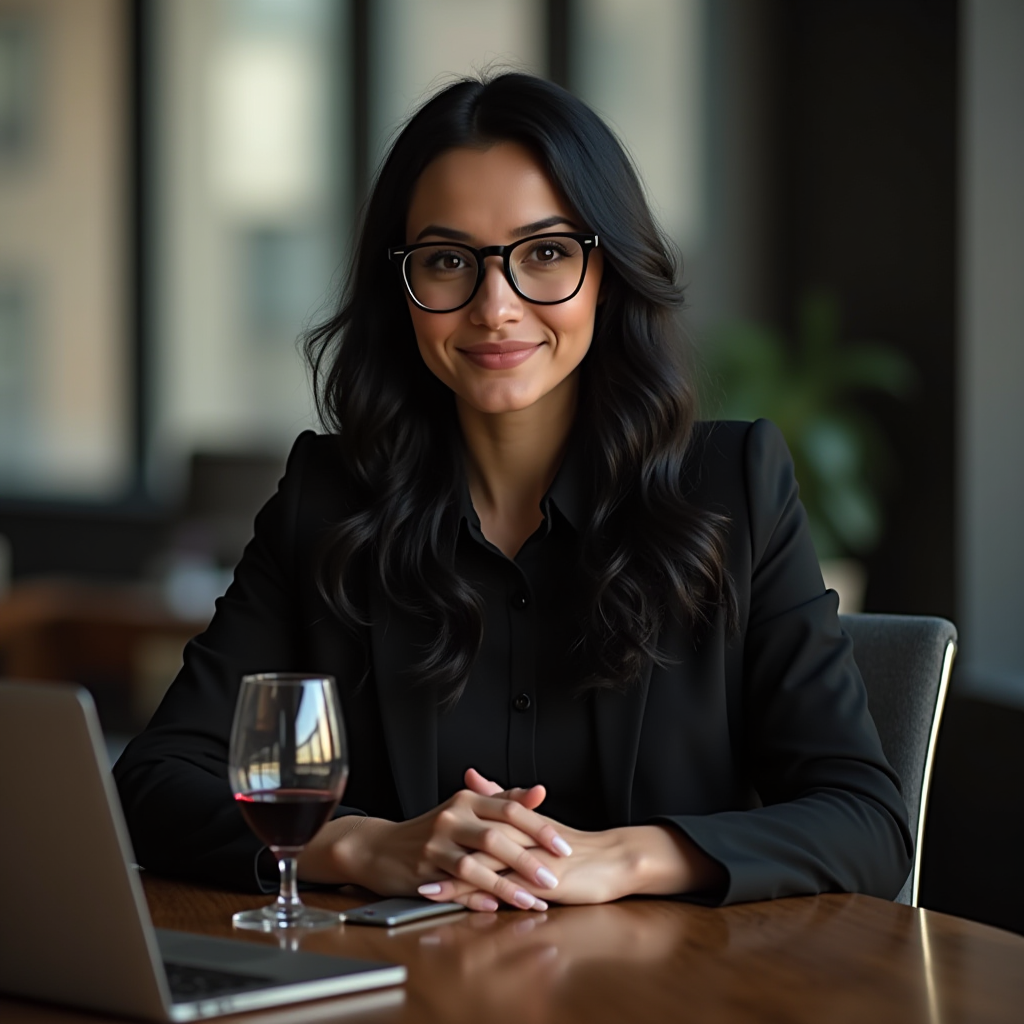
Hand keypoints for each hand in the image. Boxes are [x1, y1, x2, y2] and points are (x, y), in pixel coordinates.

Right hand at [296, 778, 571, 911]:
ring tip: (531, 901)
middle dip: (528, 859)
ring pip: (476, 863)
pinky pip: (454, 884)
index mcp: (466, 800)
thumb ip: (502, 800)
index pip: (510, 809)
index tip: (565, 847)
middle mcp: (452, 817)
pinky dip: (476, 896)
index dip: (539, 828)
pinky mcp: (423, 868)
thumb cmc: (431, 829)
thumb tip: (539, 792)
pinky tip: (495, 906)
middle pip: (496, 836)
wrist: (379, 846)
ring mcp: (436, 843)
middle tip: (554, 876)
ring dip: (506, 885)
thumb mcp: (464, 808)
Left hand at [418, 770, 725, 905]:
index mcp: (516, 819)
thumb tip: (472, 775)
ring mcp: (531, 859)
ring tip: (423, 889)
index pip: (474, 821)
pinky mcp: (543, 881)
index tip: (417, 835)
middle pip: (472, 843)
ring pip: (486, 867)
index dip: (444, 830)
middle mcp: (521, 836)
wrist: (614, 859)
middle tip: (410, 864)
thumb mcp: (534, 819)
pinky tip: (467, 908)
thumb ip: (501, 797)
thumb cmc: (574, 844)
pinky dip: (485, 898)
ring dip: (453, 880)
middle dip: (441, 855)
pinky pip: (509, 890)